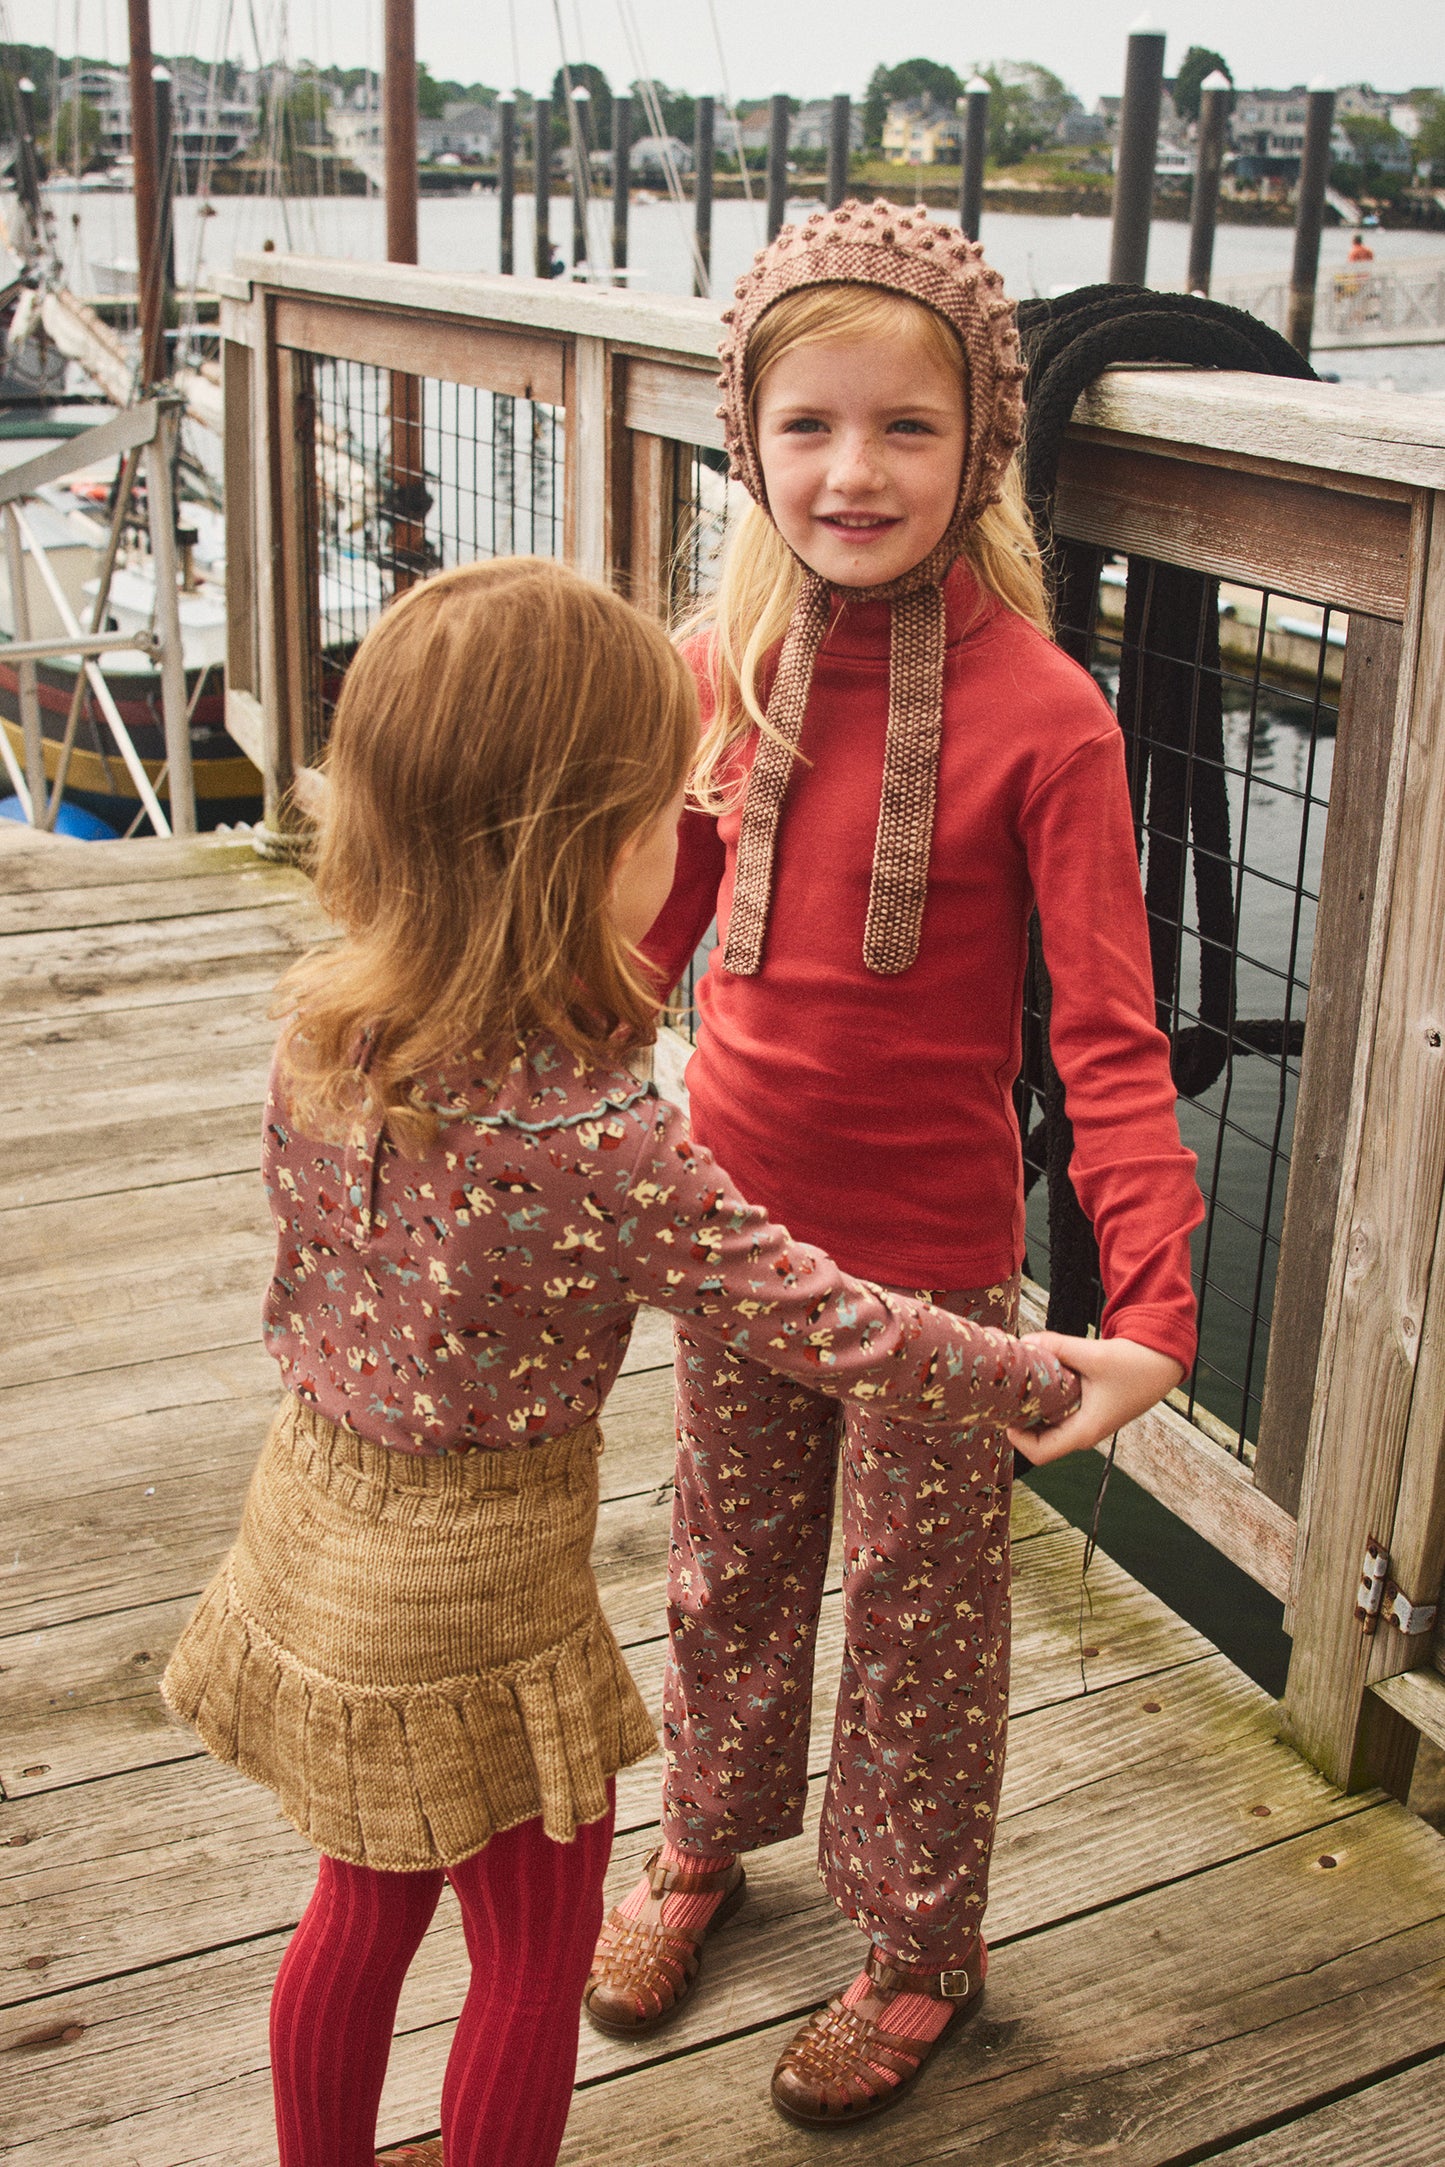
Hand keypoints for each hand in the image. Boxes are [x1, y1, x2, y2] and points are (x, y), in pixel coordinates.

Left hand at [1007, 1333, 1184, 1464]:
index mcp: (1085, 1430)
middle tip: (1003, 1394)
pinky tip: (1036, 1377)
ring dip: (1030, 1407)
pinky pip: (1055, 1413)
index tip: (1004, 1413)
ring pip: (1045, 1425)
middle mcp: (1083, 1432)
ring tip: (1016, 1383)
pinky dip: (1043, 1399)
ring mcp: (1084, 1423)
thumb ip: (1057, 1347)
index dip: (1017, 1439)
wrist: (1160, 1361)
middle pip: (1037, 1440)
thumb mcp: (1093, 1354)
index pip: (1040, 1453)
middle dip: (1018, 1419)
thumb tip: (1025, 1341)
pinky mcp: (1085, 1410)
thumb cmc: (1133, 1364)